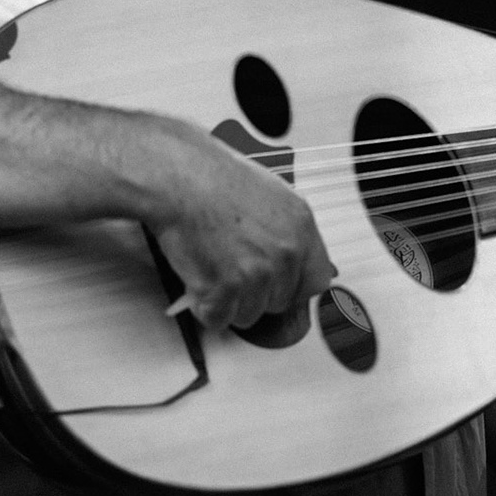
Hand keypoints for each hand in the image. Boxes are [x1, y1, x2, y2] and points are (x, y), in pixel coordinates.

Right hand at [147, 123, 336, 335]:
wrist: (178, 177)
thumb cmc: (212, 177)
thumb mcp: (270, 195)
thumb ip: (286, 231)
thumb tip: (291, 259)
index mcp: (301, 227)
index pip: (317, 281)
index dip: (293, 288)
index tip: (278, 287)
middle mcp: (285, 253)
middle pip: (280, 302)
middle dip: (255, 294)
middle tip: (231, 270)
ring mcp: (257, 274)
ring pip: (249, 315)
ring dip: (228, 302)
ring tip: (211, 269)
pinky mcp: (224, 289)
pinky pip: (218, 318)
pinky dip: (203, 306)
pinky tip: (196, 279)